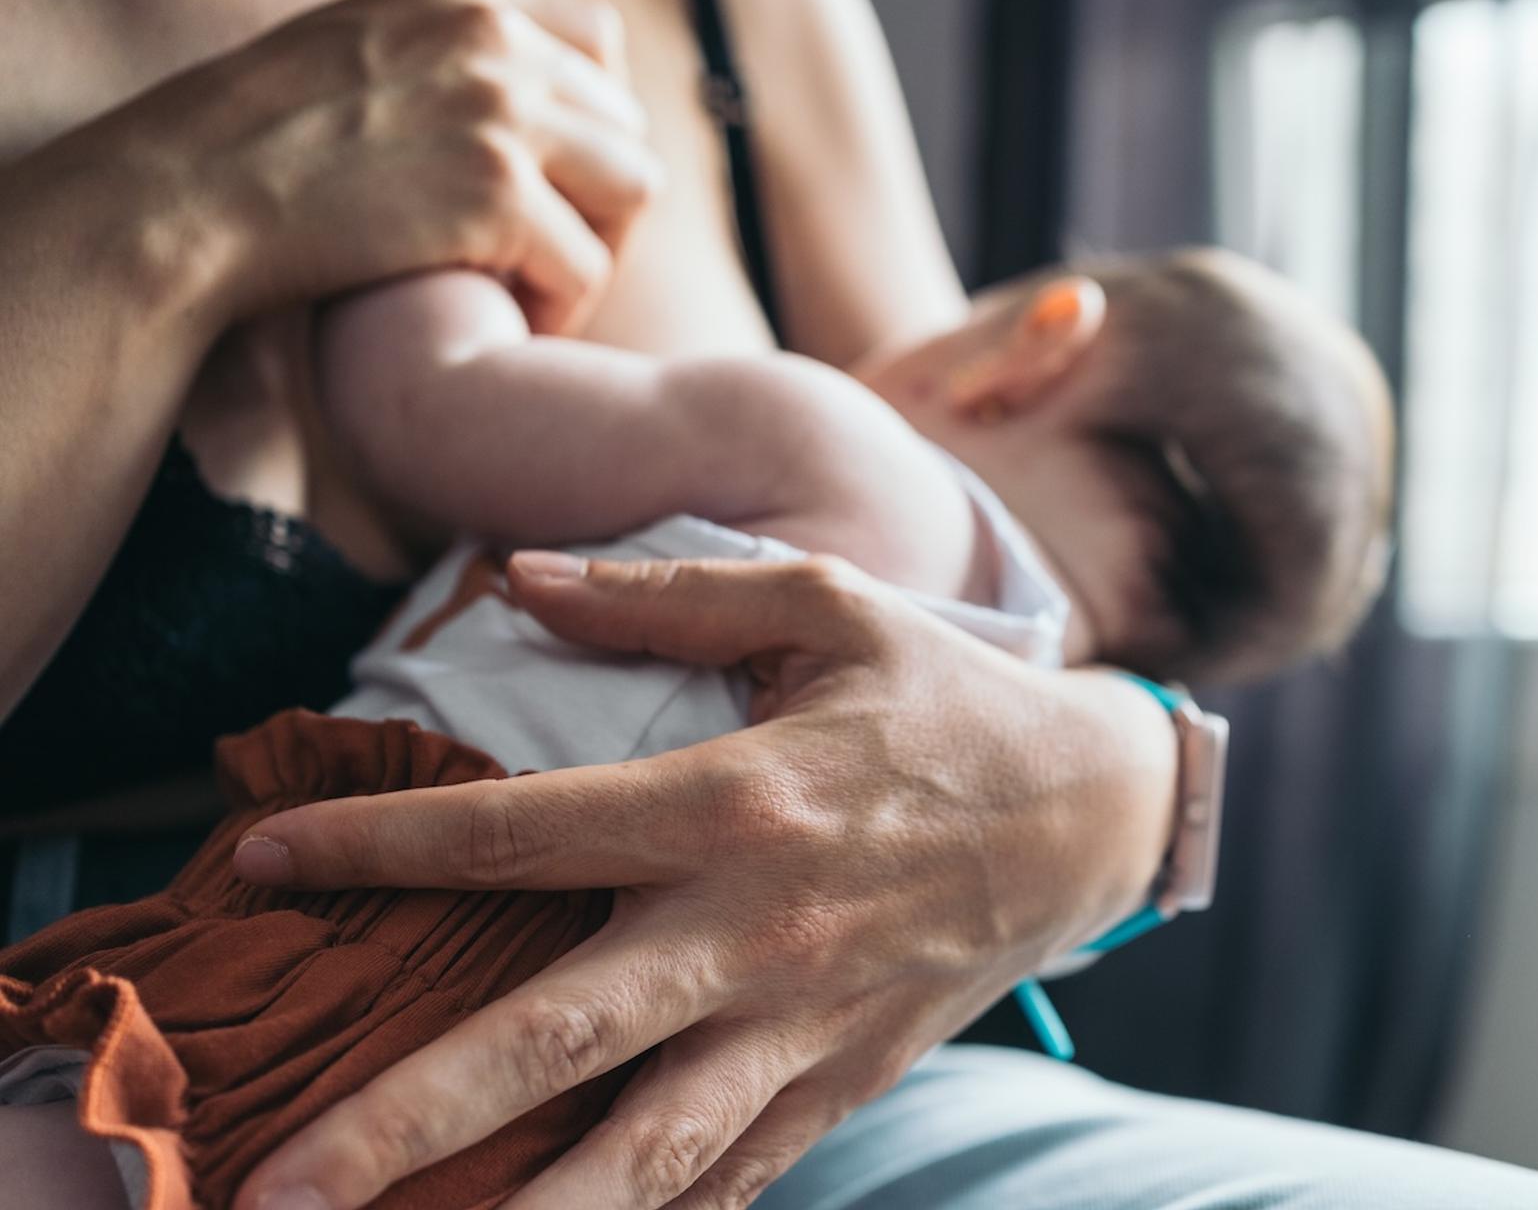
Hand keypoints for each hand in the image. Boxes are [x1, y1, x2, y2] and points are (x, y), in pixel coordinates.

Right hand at [111, 0, 659, 333]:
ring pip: (632, 191)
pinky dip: (559, 308)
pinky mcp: (497, 192)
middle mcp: (493, 36)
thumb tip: (536, 117)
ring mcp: (500, 110)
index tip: (548, 188)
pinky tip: (509, 322)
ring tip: (532, 290)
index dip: (589, 128)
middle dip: (595, 202)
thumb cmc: (254, 153)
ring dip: (593, 252)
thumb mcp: (358, 58)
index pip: (597, 46)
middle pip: (625, 126)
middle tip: (539, 260)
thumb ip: (444, 64)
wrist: (185, 202)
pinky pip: (587, 267)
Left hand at [230, 553, 1176, 1208]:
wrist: (1092, 814)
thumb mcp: (827, 608)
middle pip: (552, 1041)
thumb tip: (523, 577)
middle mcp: (753, 932)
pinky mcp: (840, 1084)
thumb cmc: (944, 701)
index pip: (521, 834)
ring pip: (639, 1154)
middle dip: (403, 1119)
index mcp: (735, 802)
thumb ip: (669, 594)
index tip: (257, 856)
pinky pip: (729, 1180)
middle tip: (272, 1188)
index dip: (377, 846)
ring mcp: (800, 1028)